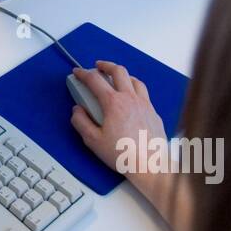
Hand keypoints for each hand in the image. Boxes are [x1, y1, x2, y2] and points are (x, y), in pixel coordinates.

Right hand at [69, 61, 193, 230]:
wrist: (150, 165)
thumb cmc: (123, 155)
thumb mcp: (93, 141)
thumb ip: (81, 122)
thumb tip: (77, 111)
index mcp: (113, 103)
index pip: (95, 80)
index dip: (83, 73)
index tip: (77, 73)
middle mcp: (130, 99)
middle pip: (118, 71)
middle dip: (105, 65)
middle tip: (97, 66)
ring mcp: (144, 104)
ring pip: (134, 79)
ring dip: (122, 74)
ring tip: (115, 78)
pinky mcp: (153, 112)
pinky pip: (144, 92)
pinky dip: (134, 87)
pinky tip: (131, 96)